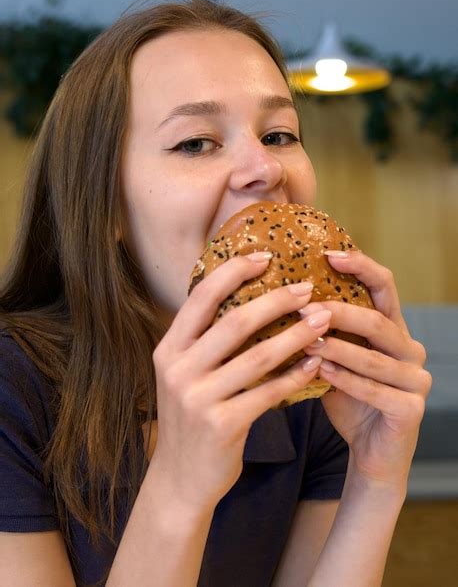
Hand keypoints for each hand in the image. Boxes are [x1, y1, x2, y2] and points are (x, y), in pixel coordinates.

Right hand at [151, 253, 331, 512]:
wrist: (180, 480)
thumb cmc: (191, 419)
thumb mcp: (184, 375)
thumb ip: (204, 341)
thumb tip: (246, 299)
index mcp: (168, 349)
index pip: (201, 296)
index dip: (234, 271)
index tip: (266, 256)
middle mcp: (178, 369)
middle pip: (235, 321)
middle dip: (276, 300)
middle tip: (308, 288)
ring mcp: (197, 398)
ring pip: (257, 356)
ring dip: (295, 335)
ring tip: (322, 320)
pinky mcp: (221, 425)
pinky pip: (268, 393)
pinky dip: (295, 375)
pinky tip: (315, 364)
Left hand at [302, 251, 431, 487]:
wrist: (372, 453)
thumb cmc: (348, 398)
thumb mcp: (334, 358)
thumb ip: (322, 331)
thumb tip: (279, 298)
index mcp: (393, 330)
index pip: (384, 286)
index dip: (361, 266)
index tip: (328, 254)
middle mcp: (410, 349)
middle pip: (377, 319)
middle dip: (340, 310)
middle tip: (304, 306)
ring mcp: (416, 380)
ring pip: (375, 356)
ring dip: (337, 346)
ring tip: (305, 340)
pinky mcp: (411, 410)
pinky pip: (376, 390)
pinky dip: (347, 380)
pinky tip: (321, 371)